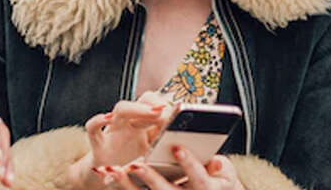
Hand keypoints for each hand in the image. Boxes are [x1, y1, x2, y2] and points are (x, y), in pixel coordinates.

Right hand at [69, 93, 175, 189]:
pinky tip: (106, 118)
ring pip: (121, 109)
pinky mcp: (99, 145)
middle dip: (154, 103)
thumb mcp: (150, 155)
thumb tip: (183, 142)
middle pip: (141, 101)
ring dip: (136, 108)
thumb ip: (162, 145)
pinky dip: (96, 121)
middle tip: (167, 109)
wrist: (107, 178)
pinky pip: (93, 129)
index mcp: (143, 124)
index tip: (178, 109)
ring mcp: (113, 131)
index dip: (165, 104)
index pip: (154, 104)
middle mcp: (129, 123)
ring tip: (152, 112)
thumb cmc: (130, 164)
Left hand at [96, 149, 243, 189]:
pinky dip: (119, 183)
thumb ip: (220, 168)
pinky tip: (105, 172)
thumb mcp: (225, 176)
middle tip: (137, 164)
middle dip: (151, 179)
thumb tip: (217, 162)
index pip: (199, 180)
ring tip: (112, 169)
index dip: (189, 165)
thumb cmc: (217, 181)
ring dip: (126, 183)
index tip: (178, 148)